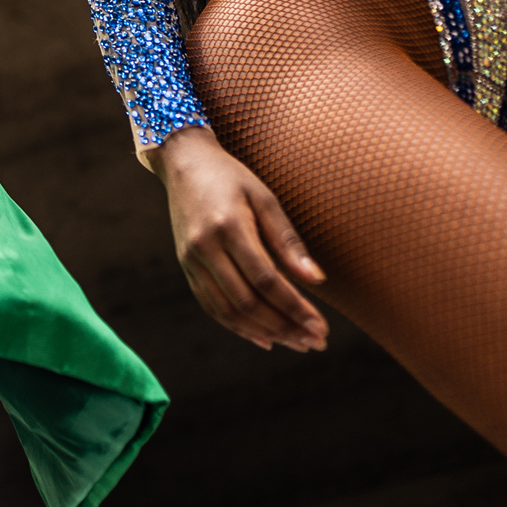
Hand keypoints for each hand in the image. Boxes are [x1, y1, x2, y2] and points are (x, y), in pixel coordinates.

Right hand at [147, 126, 327, 352]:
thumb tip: (316, 281)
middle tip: (315, 342)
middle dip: (284, 327)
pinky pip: (211, 306)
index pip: (266, 280)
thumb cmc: (232, 178)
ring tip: (295, 343)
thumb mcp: (265, 199)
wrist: (184, 163)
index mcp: (228, 227)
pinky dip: (237, 327)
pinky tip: (264, 338)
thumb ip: (288, 242)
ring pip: (227, 311)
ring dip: (264, 332)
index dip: (295, 308)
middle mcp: (204, 248)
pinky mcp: (186, 266)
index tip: (322, 327)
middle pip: (246, 302)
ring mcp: (191, 260)